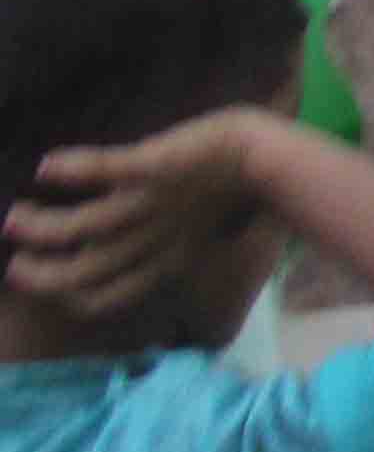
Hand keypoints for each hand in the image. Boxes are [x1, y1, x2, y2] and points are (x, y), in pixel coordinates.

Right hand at [10, 111, 283, 320]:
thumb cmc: (242, 189)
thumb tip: (143, 252)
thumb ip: (170, 248)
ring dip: (41, 226)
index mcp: (166, 260)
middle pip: (84, 273)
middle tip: (15, 266)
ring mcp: (152, 203)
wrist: (271, 154)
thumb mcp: (203, 235)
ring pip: (82, 226)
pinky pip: (106, 171)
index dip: (69, 296)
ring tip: (15, 218)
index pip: (108, 296)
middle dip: (42, 276)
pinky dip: (74, 169)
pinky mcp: (156, 165)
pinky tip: (46, 166)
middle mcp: (153, 239)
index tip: (44, 284)